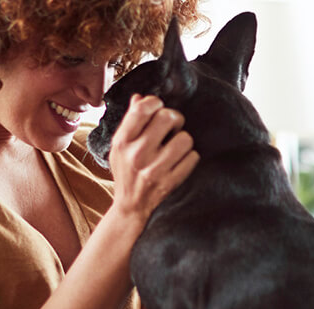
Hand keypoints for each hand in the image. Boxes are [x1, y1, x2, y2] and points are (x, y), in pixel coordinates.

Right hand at [107, 94, 199, 220]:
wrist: (130, 206)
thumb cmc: (126, 170)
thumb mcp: (120, 146)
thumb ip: (130, 121)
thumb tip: (140, 97)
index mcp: (122, 142)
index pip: (143, 109)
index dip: (156, 102)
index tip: (158, 108)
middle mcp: (137, 155)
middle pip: (168, 117)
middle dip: (175, 118)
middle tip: (173, 126)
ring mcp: (154, 170)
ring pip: (185, 138)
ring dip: (184, 139)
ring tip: (176, 146)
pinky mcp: (170, 183)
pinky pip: (193, 157)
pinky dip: (190, 157)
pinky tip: (181, 161)